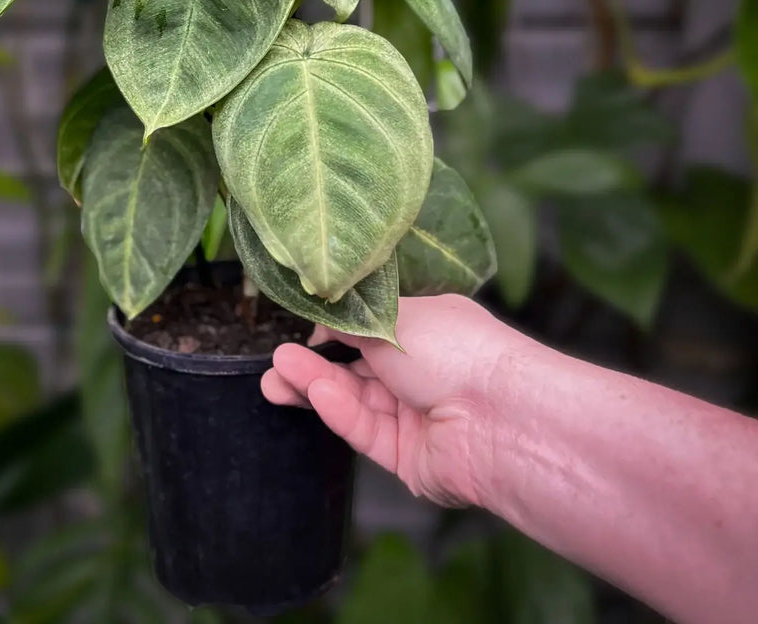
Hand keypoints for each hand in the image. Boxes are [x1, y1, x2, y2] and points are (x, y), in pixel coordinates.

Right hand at [261, 295, 526, 506]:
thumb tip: (320, 320)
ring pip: (354, 400)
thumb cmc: (456, 349)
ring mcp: (413, 415)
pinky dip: (339, 411)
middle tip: (275, 361)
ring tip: (276, 375)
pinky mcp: (406, 457)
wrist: (501, 417)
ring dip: (315, 385)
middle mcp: (421, 371)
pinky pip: (366, 430)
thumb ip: (351, 322)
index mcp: (427, 330)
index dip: (334, 328)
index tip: (300, 324)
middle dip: (312, 363)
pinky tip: (311, 392)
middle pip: (355, 368)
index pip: (370, 329)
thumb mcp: (394, 318)